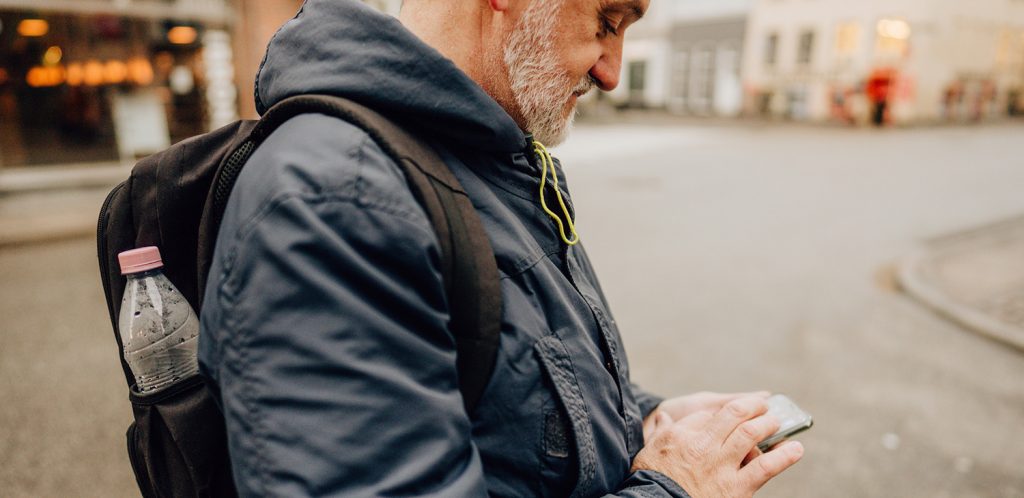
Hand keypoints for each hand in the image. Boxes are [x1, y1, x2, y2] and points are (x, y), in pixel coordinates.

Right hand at [631, 396, 803, 497]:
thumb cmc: (652, 480)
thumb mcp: (651, 450)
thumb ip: (662, 431)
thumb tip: (665, 417)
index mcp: (684, 436)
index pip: (710, 414)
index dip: (722, 413)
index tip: (731, 414)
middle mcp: (705, 446)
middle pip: (735, 415)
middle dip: (752, 407)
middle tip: (762, 407)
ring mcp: (723, 466)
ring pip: (752, 434)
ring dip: (768, 424)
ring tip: (776, 422)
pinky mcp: (738, 487)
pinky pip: (766, 467)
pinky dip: (784, 456)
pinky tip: (796, 448)